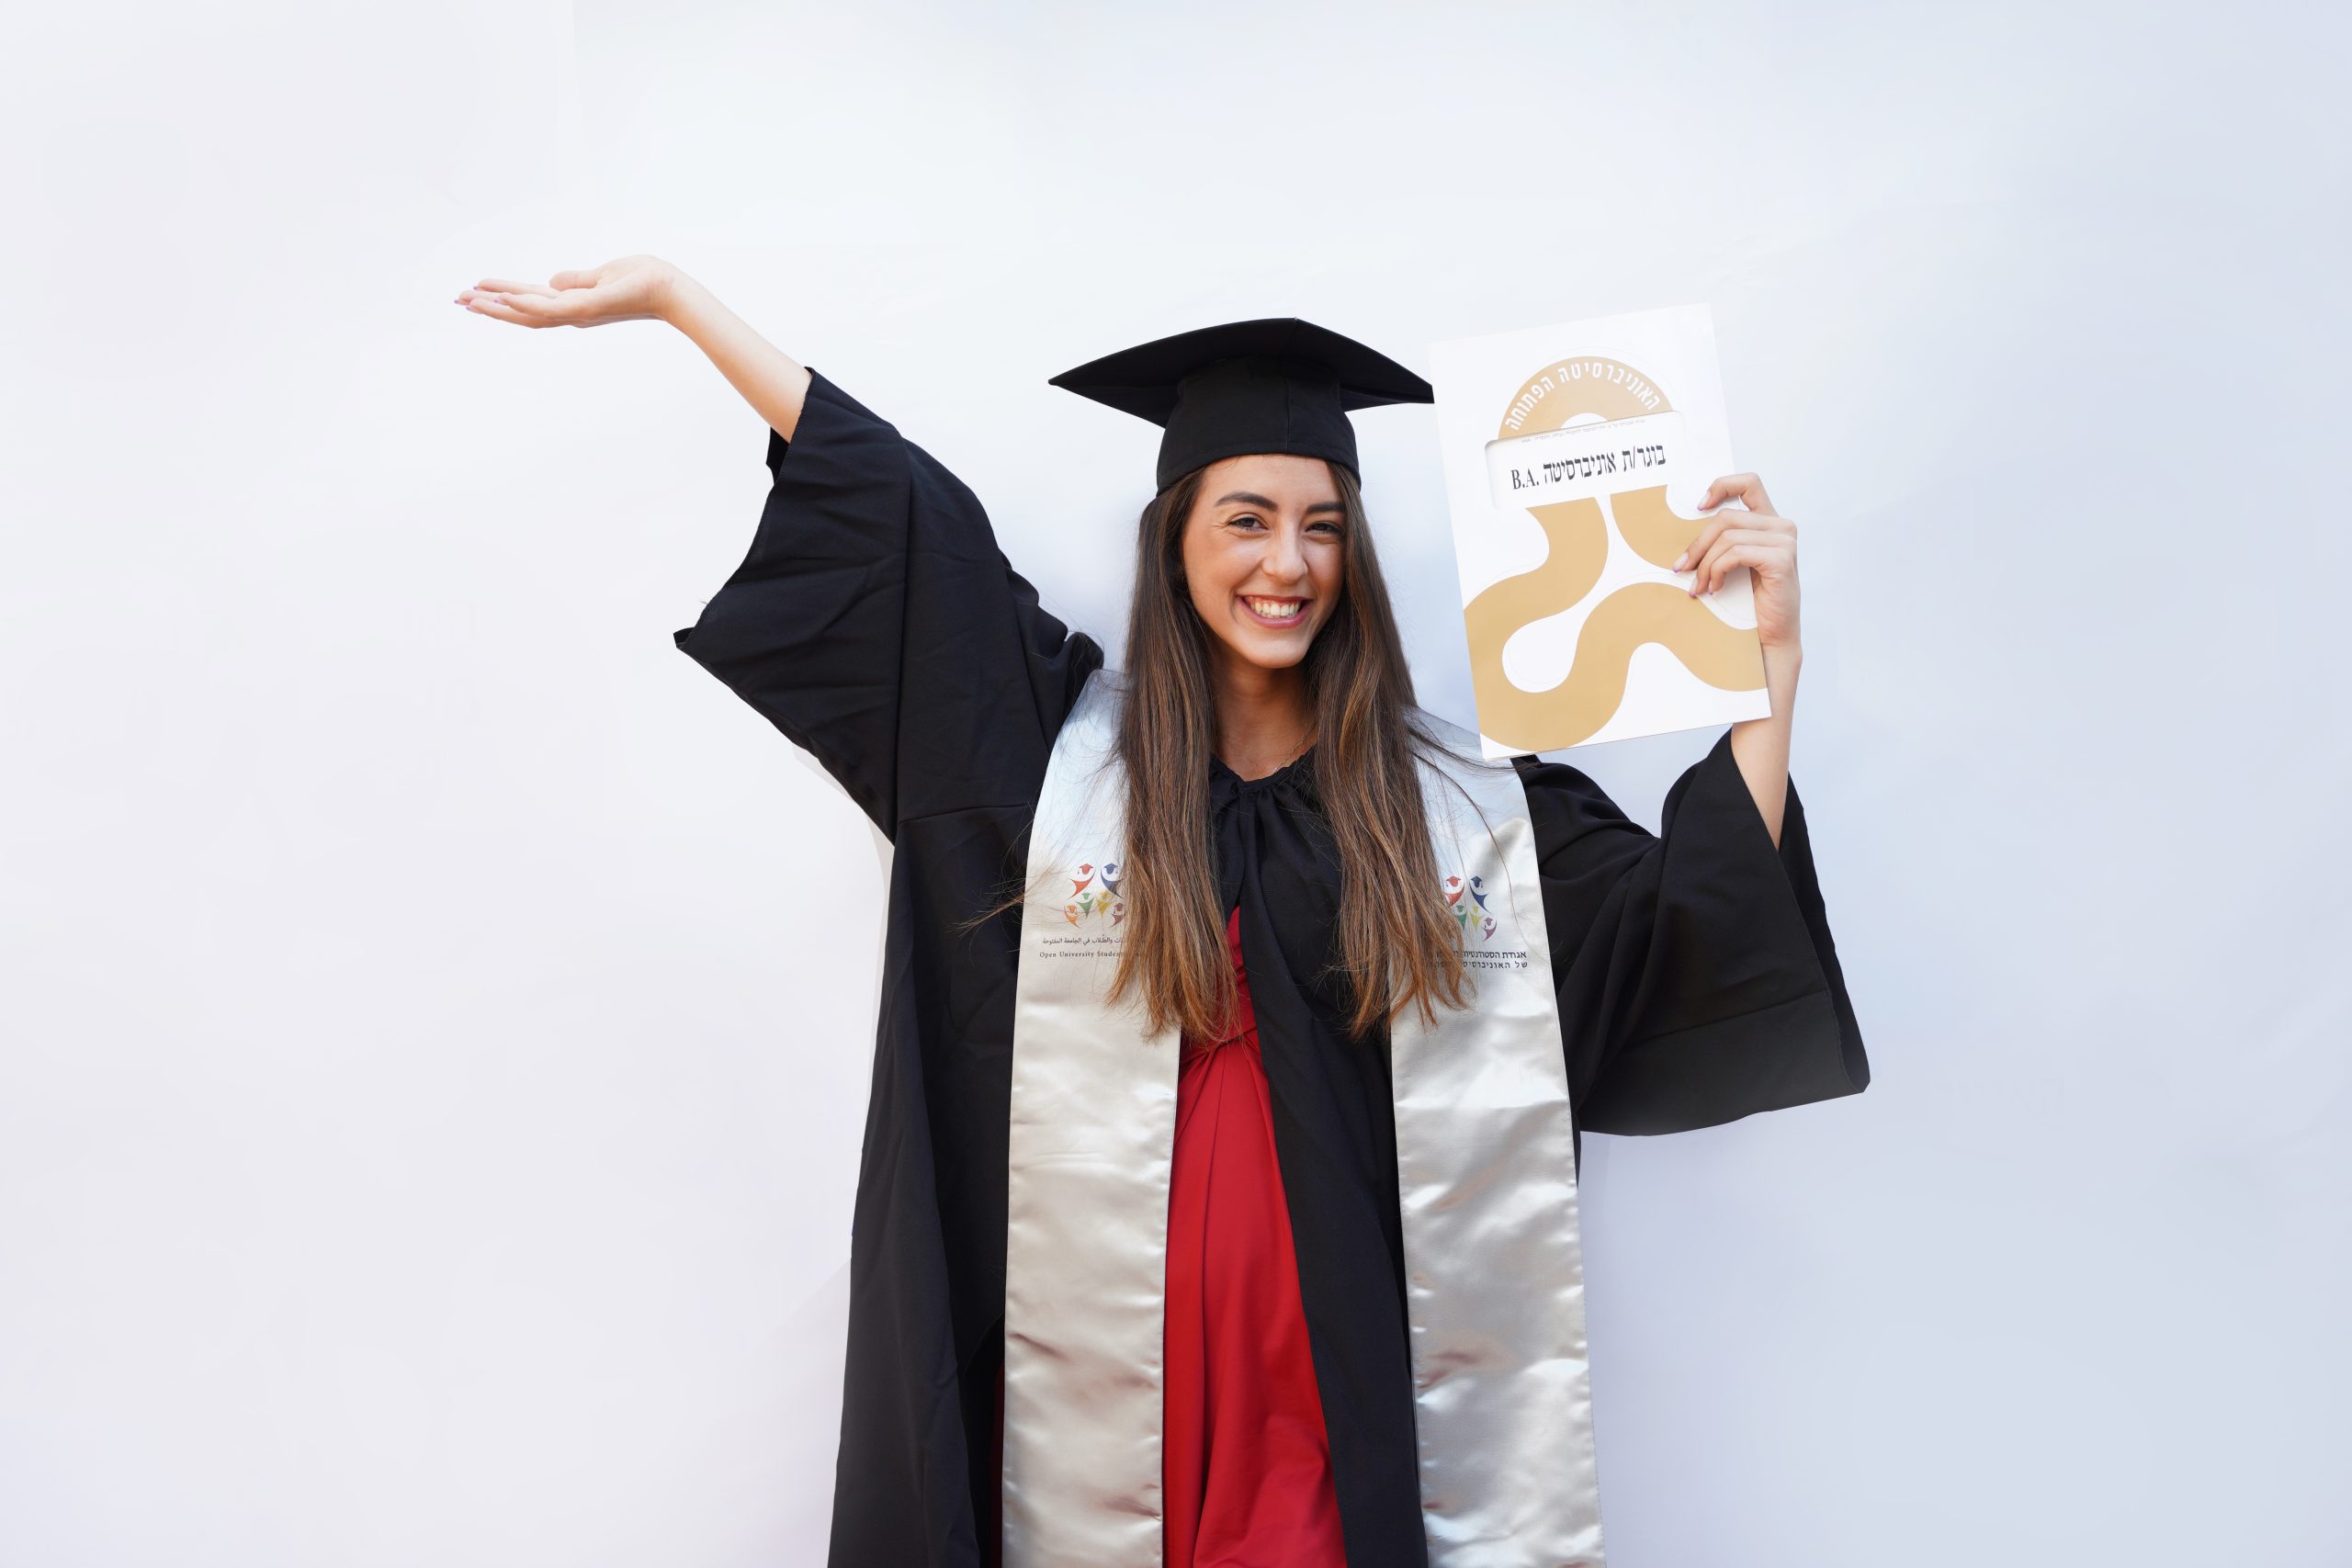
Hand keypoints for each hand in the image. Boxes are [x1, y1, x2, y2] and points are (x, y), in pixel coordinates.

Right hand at [455, 254, 678, 328]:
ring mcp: (579, 313)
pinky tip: (506, 300)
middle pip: (522, 313)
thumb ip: (575, 280)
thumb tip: (551, 281)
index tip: (474, 293)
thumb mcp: (601, 276)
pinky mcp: (590, 307)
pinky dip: (527, 305)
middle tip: (457, 300)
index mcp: (571, 304)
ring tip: (470, 299)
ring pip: (530, 314)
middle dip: (489, 307)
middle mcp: (571, 313)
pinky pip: (553, 308)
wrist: (670, 289)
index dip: (501, 300)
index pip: (528, 303)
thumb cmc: (642, 281)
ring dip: (499, 308)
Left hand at [1674, 473, 1802, 653]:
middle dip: (1698, 545)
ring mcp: (1785, 542)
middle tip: (1682, 568)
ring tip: (1699, 587)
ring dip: (1705, 565)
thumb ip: (1724, 542)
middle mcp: (1782, 526)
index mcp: (1770, 522)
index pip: (1749, 483)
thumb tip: (1686, 535)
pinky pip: (1735, 554)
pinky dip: (1717, 571)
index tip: (1699, 506)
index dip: (1721, 486)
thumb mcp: (1735, 564)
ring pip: (1727, 538)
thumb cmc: (1751, 602)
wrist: (1772, 637)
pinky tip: (1716, 588)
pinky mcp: (1781, 559)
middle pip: (1726, 517)